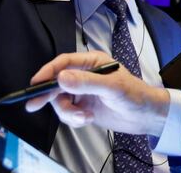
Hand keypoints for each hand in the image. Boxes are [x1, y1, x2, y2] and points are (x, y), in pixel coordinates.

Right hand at [25, 51, 169, 136]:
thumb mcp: (111, 87)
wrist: (146, 117)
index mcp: (91, 62)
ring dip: (68, 112)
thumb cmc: (135, 95)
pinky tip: (87, 120)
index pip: (63, 63)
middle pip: (57, 83)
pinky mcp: (83, 107)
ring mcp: (83, 92)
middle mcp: (84, 75)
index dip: (48, 72)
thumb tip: (62, 78)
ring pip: (60, 101)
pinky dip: (73, 119)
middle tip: (34, 104)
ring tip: (83, 117)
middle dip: (48, 95)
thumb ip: (86, 82)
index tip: (36, 83)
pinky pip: (67, 113)